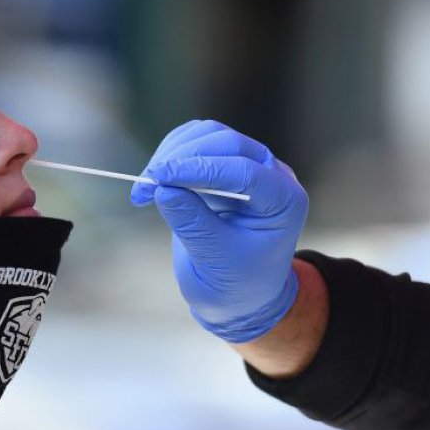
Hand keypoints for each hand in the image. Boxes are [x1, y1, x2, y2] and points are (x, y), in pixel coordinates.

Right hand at [130, 120, 308, 342]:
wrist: (238, 294)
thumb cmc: (235, 283)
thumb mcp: (214, 259)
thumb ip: (192, 223)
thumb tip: (163, 188)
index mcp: (283, 201)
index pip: (244, 171)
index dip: (200, 169)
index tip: (160, 178)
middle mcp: (271, 175)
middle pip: (227, 143)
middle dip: (183, 159)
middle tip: (148, 183)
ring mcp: (248, 165)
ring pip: (209, 135)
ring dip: (173, 153)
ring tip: (146, 186)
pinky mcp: (224, 164)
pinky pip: (197, 141)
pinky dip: (172, 153)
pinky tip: (156, 180)